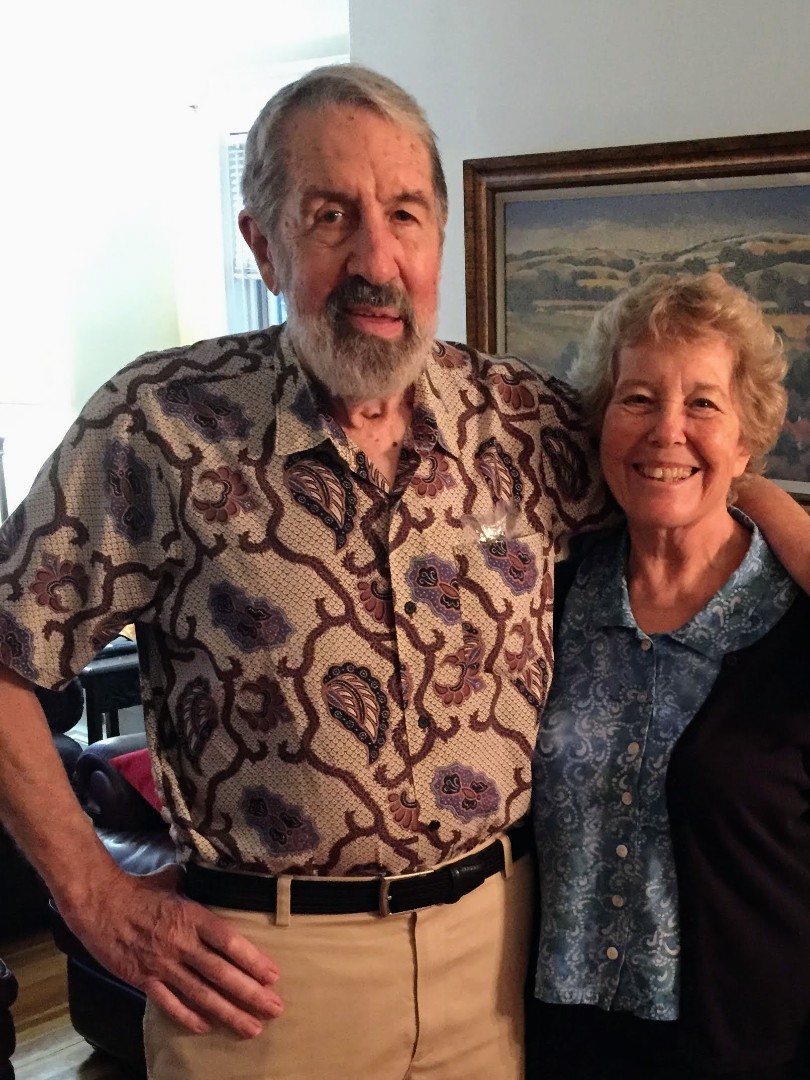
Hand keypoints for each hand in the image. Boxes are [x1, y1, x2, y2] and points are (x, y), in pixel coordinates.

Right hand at [60, 863, 282, 1036]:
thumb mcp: (175, 880)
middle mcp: (181, 944)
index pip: (229, 942)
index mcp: (192, 917)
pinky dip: (188, 1017)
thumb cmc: (139, 889)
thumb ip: (199, 884)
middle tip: (275, 1009)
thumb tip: (220, 873)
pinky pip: (169, 1003)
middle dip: (250, 994)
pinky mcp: (143, 979)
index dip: (252, 960)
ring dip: (228, 1012)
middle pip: (221, 973)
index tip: (273, 975)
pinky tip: (207, 1027)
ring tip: (251, 1027)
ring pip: (201, 994)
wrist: (98, 903)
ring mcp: (162, 965)